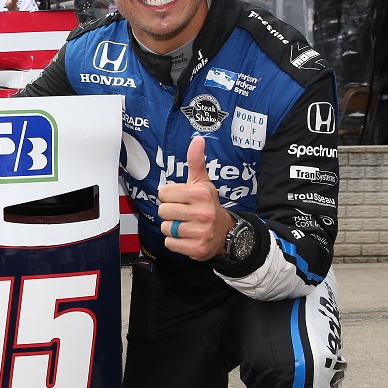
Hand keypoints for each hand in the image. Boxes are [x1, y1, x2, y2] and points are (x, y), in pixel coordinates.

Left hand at [156, 137, 234, 260]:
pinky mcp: (196, 248)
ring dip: (172, 228)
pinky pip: (170, 243)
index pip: (164, 193)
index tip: (181, 199)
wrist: (225, 233)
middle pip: (162, 211)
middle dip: (169, 212)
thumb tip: (198, 139)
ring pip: (165, 228)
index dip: (170, 196)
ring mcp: (200, 232)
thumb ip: (196, 161)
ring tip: (185, 225)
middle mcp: (202, 213)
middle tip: (183, 213)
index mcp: (201, 194)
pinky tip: (186, 236)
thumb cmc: (208, 205)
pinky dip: (175, 242)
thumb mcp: (203, 182)